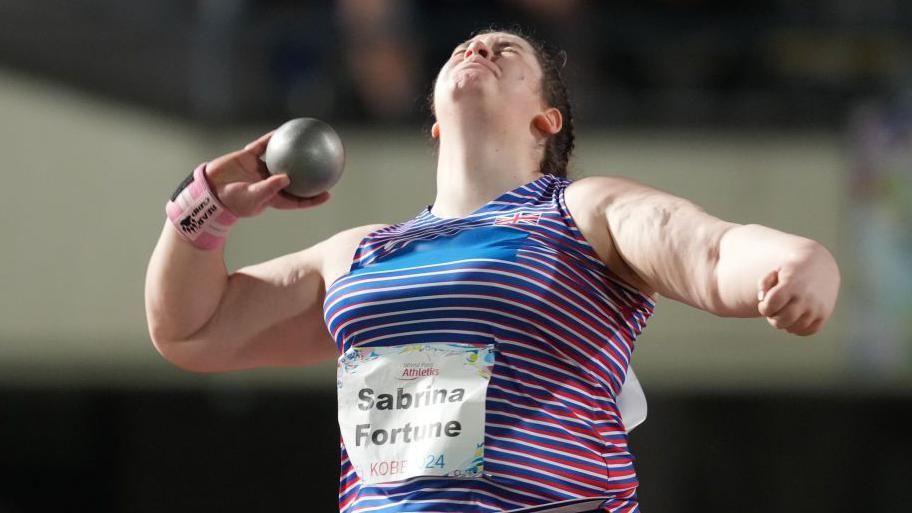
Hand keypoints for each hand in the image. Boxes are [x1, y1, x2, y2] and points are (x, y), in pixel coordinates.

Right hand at [204, 131, 330, 216]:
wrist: (210, 190)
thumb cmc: (232, 200)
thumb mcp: (253, 197)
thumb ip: (270, 188)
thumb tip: (288, 178)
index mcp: (273, 197)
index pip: (297, 199)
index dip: (313, 198)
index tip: (328, 193)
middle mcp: (269, 182)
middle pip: (294, 177)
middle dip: (308, 173)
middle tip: (324, 165)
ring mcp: (259, 169)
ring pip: (280, 158)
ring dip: (292, 151)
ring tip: (306, 141)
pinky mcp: (248, 157)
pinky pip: (263, 146)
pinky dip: (271, 139)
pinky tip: (282, 130)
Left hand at [757, 244, 839, 335]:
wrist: (821, 265)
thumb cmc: (792, 270)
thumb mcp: (776, 270)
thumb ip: (763, 283)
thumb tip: (762, 299)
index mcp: (791, 285)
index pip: (771, 305)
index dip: (763, 308)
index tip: (764, 303)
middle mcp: (806, 297)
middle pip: (781, 321)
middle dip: (772, 319)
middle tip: (774, 311)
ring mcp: (817, 308)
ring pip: (794, 328)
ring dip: (785, 324)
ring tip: (784, 313)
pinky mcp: (824, 314)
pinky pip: (808, 331)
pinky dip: (798, 329)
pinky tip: (794, 319)